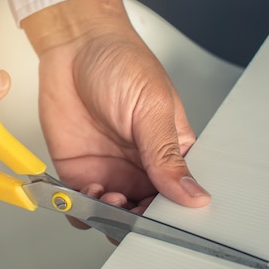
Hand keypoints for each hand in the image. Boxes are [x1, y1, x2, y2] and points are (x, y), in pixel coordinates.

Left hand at [23, 0, 210, 216]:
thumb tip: (194, 195)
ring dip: (110, 218)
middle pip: (146, 215)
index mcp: (171, 153)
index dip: (172, 216)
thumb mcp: (152, 108)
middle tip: (133, 211)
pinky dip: (81, 210)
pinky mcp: (79, 171)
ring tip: (109, 195)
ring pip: (113, 217)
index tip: (164, 221)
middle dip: (139, 222)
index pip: (179, 198)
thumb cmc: (121, 63)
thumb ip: (167, 155)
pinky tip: (86, 192)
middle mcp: (142, 167)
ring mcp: (110, 171)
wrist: (74, 45)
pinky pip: (81, 204)